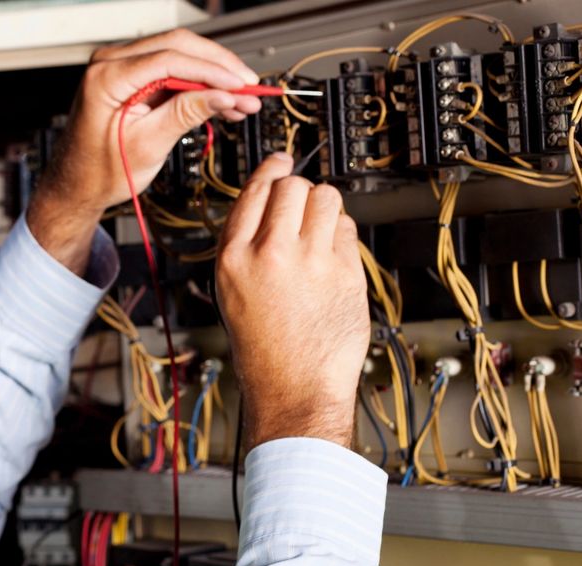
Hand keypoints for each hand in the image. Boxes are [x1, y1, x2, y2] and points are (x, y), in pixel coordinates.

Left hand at [27, 30, 261, 274]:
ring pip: (179, 54)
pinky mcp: (132, 78)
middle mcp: (110, 63)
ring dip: (213, 75)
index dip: (212, 71)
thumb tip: (224, 95)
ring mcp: (120, 67)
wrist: (78, 185)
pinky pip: (172, 70)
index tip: (240, 85)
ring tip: (242, 100)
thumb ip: (186, 114)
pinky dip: (199, 84)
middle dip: (219, 66)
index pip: (169, 59)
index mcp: (106, 77)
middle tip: (249, 87)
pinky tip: (223, 100)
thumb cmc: (99, 171)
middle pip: (178, 46)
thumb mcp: (148, 145)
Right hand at [216, 153, 369, 448]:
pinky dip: (343, 234)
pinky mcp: (345, 272)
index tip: (280, 161)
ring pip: (326, 197)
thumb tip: (269, 203)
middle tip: (302, 205)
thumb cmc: (265, 349)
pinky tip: (333, 255)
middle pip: (292, 186)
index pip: (254, 191)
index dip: (271, 169)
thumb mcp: (232, 292)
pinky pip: (348, 229)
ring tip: (320, 229)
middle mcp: (270, 254)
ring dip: (325, 206)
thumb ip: (246, 246)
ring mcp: (311, 261)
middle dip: (299, 190)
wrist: (295, 388)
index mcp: (233, 258)